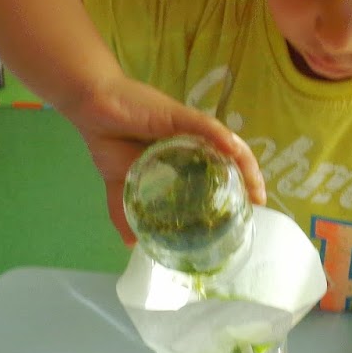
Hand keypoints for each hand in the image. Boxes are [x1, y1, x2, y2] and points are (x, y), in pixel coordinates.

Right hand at [69, 75, 265, 241]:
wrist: (92, 109)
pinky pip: (204, 125)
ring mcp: (187, 128)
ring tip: (255, 183)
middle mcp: (191, 142)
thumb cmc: (110, 140)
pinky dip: (220, 137)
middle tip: (259, 202)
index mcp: (182, 156)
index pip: (216, 173)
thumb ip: (126, 211)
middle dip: (247, 180)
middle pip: (228, 160)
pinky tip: (232, 149)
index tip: (247, 211)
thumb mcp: (121, 184)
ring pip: (224, 144)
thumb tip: (130, 243)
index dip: (234, 190)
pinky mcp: (177, 115)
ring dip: (243, 162)